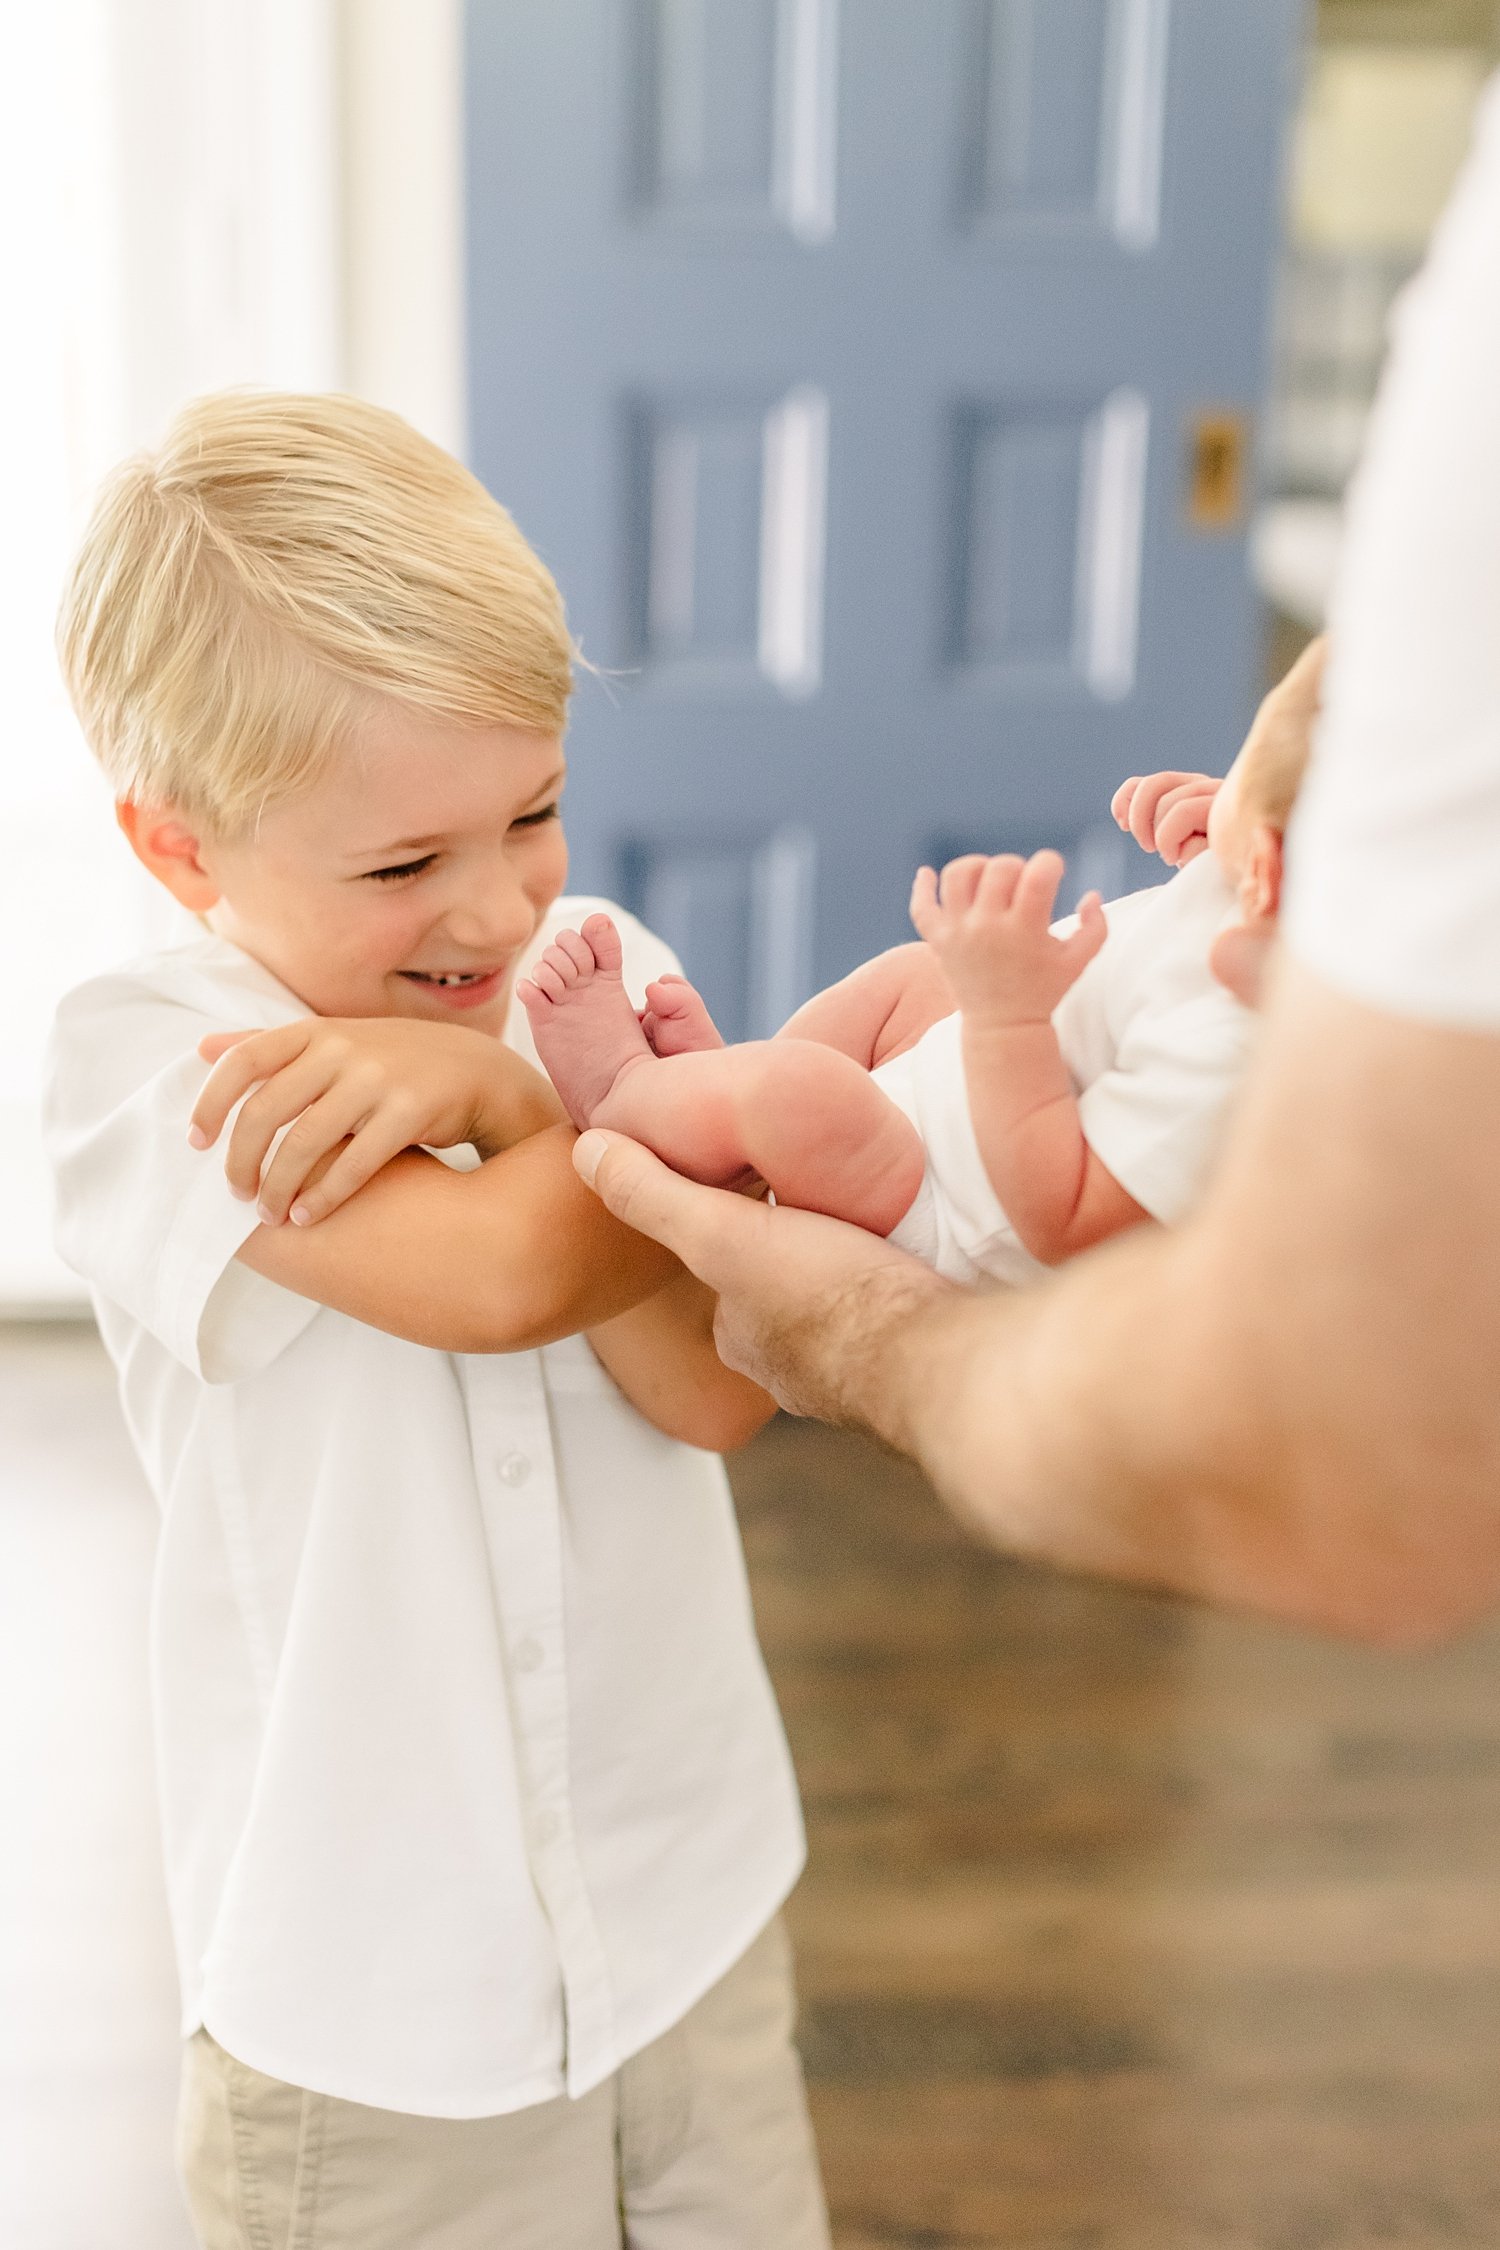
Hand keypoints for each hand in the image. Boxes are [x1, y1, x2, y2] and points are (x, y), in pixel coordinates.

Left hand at [188, 1017, 563, 1225]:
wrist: (477, 1070)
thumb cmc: (392, 1061)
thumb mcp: (332, 1041)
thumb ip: (269, 1045)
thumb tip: (202, 1048)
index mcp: (315, 1031)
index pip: (242, 1061)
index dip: (211, 1103)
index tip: (196, 1142)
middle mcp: (341, 1049)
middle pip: (265, 1110)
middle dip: (241, 1159)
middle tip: (236, 1193)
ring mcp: (376, 1079)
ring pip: (304, 1141)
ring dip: (278, 1185)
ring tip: (269, 1213)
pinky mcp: (409, 1112)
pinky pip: (353, 1163)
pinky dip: (323, 1196)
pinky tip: (306, 1216)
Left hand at [571, 1131, 951, 1421]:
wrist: (942, 1360)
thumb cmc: (833, 1298)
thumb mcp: (724, 1235)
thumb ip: (656, 1196)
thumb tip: (586, 1151)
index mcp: (745, 1339)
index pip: (726, 1277)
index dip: (738, 1235)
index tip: (765, 1199)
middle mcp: (795, 1370)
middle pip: (785, 1294)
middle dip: (800, 1257)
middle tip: (826, 1208)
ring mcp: (857, 1375)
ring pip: (843, 1310)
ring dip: (854, 1276)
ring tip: (875, 1226)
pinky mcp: (915, 1365)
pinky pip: (897, 1319)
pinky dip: (899, 1293)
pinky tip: (919, 1263)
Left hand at [909, 852, 1105, 1024]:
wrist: (1004, 1027)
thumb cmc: (1045, 990)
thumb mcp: (1079, 961)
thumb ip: (1096, 926)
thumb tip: (1092, 894)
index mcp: (1026, 930)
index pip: (1038, 875)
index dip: (1050, 863)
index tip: (1053, 874)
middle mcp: (988, 928)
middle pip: (998, 868)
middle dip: (1017, 866)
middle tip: (1023, 885)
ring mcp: (959, 933)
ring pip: (957, 876)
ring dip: (975, 866)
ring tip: (988, 880)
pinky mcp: (938, 942)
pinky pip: (921, 907)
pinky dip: (922, 887)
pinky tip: (928, 875)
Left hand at [1111, 771, 1221, 865]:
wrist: (1246, 886)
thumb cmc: (1211, 869)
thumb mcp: (1177, 845)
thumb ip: (1154, 824)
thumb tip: (1122, 817)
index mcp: (1190, 791)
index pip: (1147, 783)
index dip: (1128, 798)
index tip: (1121, 823)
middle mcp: (1206, 788)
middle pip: (1153, 786)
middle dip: (1140, 820)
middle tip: (1148, 847)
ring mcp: (1221, 799)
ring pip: (1171, 804)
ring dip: (1163, 838)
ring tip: (1172, 856)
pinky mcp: (1229, 814)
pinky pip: (1185, 817)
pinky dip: (1178, 844)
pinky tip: (1189, 859)